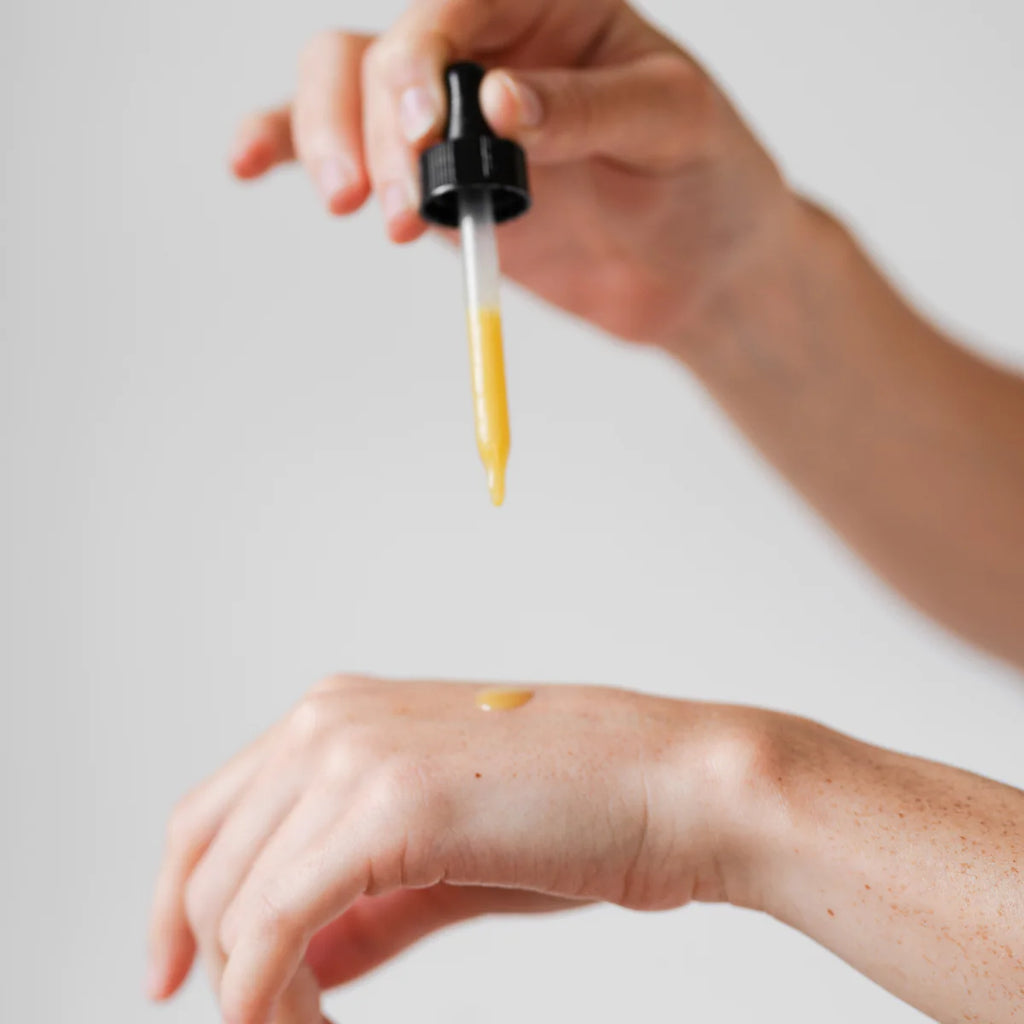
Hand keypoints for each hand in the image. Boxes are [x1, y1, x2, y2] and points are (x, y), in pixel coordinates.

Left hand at [146, 677, 757, 1022]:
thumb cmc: (581, 810)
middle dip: (219, 962)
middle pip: (206, 863)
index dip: (177, 903)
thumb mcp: (447, 855)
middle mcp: (330, 720)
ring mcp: (354, 753)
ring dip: (249, 989)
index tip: (180, 972)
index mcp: (339, 713)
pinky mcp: (388, 806)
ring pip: (233, 900)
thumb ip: (365, 904)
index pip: (211, 814)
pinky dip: (265, 994)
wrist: (675, 783)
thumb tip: (301, 958)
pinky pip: (276, 923)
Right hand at [230, 0, 794, 349]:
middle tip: (394, 203)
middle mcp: (489, 47)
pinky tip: (251, 161)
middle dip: (370, 122)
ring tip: (355, 210)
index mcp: (552, 5)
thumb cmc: (705, 181)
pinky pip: (348, 149)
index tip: (423, 136)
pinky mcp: (435, 179)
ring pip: (347, 89)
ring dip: (329, 143)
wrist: (698, 268)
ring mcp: (452, 117)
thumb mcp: (674, 127)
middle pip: (383, 50)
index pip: (456, 6)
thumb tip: (497, 103)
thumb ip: (586, 109)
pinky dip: (291, 147)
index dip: (420, 62)